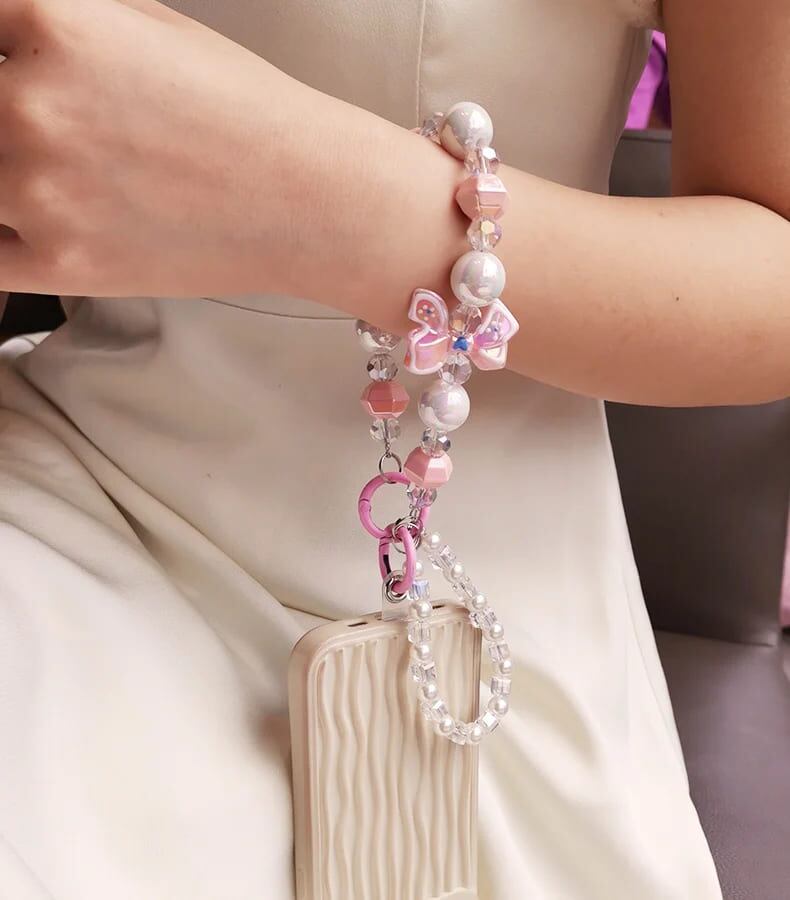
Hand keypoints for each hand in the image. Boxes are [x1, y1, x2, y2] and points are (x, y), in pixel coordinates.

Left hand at [0, 0, 322, 296]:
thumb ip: (63, 19)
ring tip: (53, 182)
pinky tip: (32, 228)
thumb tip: (17, 32)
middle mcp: (34, 104)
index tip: (11, 76)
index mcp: (57, 22)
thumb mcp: (149, 25)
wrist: (306, 200)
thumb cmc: (244, 112)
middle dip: (5, 121)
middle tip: (47, 135)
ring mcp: (43, 191)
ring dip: (5, 181)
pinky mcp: (61, 262)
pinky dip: (2, 240)